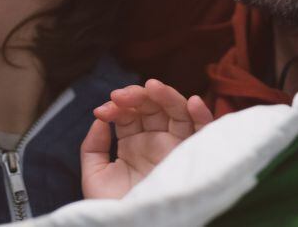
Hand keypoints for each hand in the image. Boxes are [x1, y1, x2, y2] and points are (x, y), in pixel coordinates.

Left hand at [80, 79, 213, 199]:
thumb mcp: (95, 177)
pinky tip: (193, 102)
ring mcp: (175, 147)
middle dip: (138, 95)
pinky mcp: (193, 156)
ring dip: (167, 95)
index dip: (118, 105)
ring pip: (178, 112)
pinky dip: (202, 114)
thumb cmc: (113, 209)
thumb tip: (99, 119)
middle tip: (122, 95)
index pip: (130, 114)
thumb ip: (92, 147)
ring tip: (152, 87)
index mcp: (134, 145)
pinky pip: (204, 131)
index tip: (103, 110)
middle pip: (154, 107)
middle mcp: (157, 143)